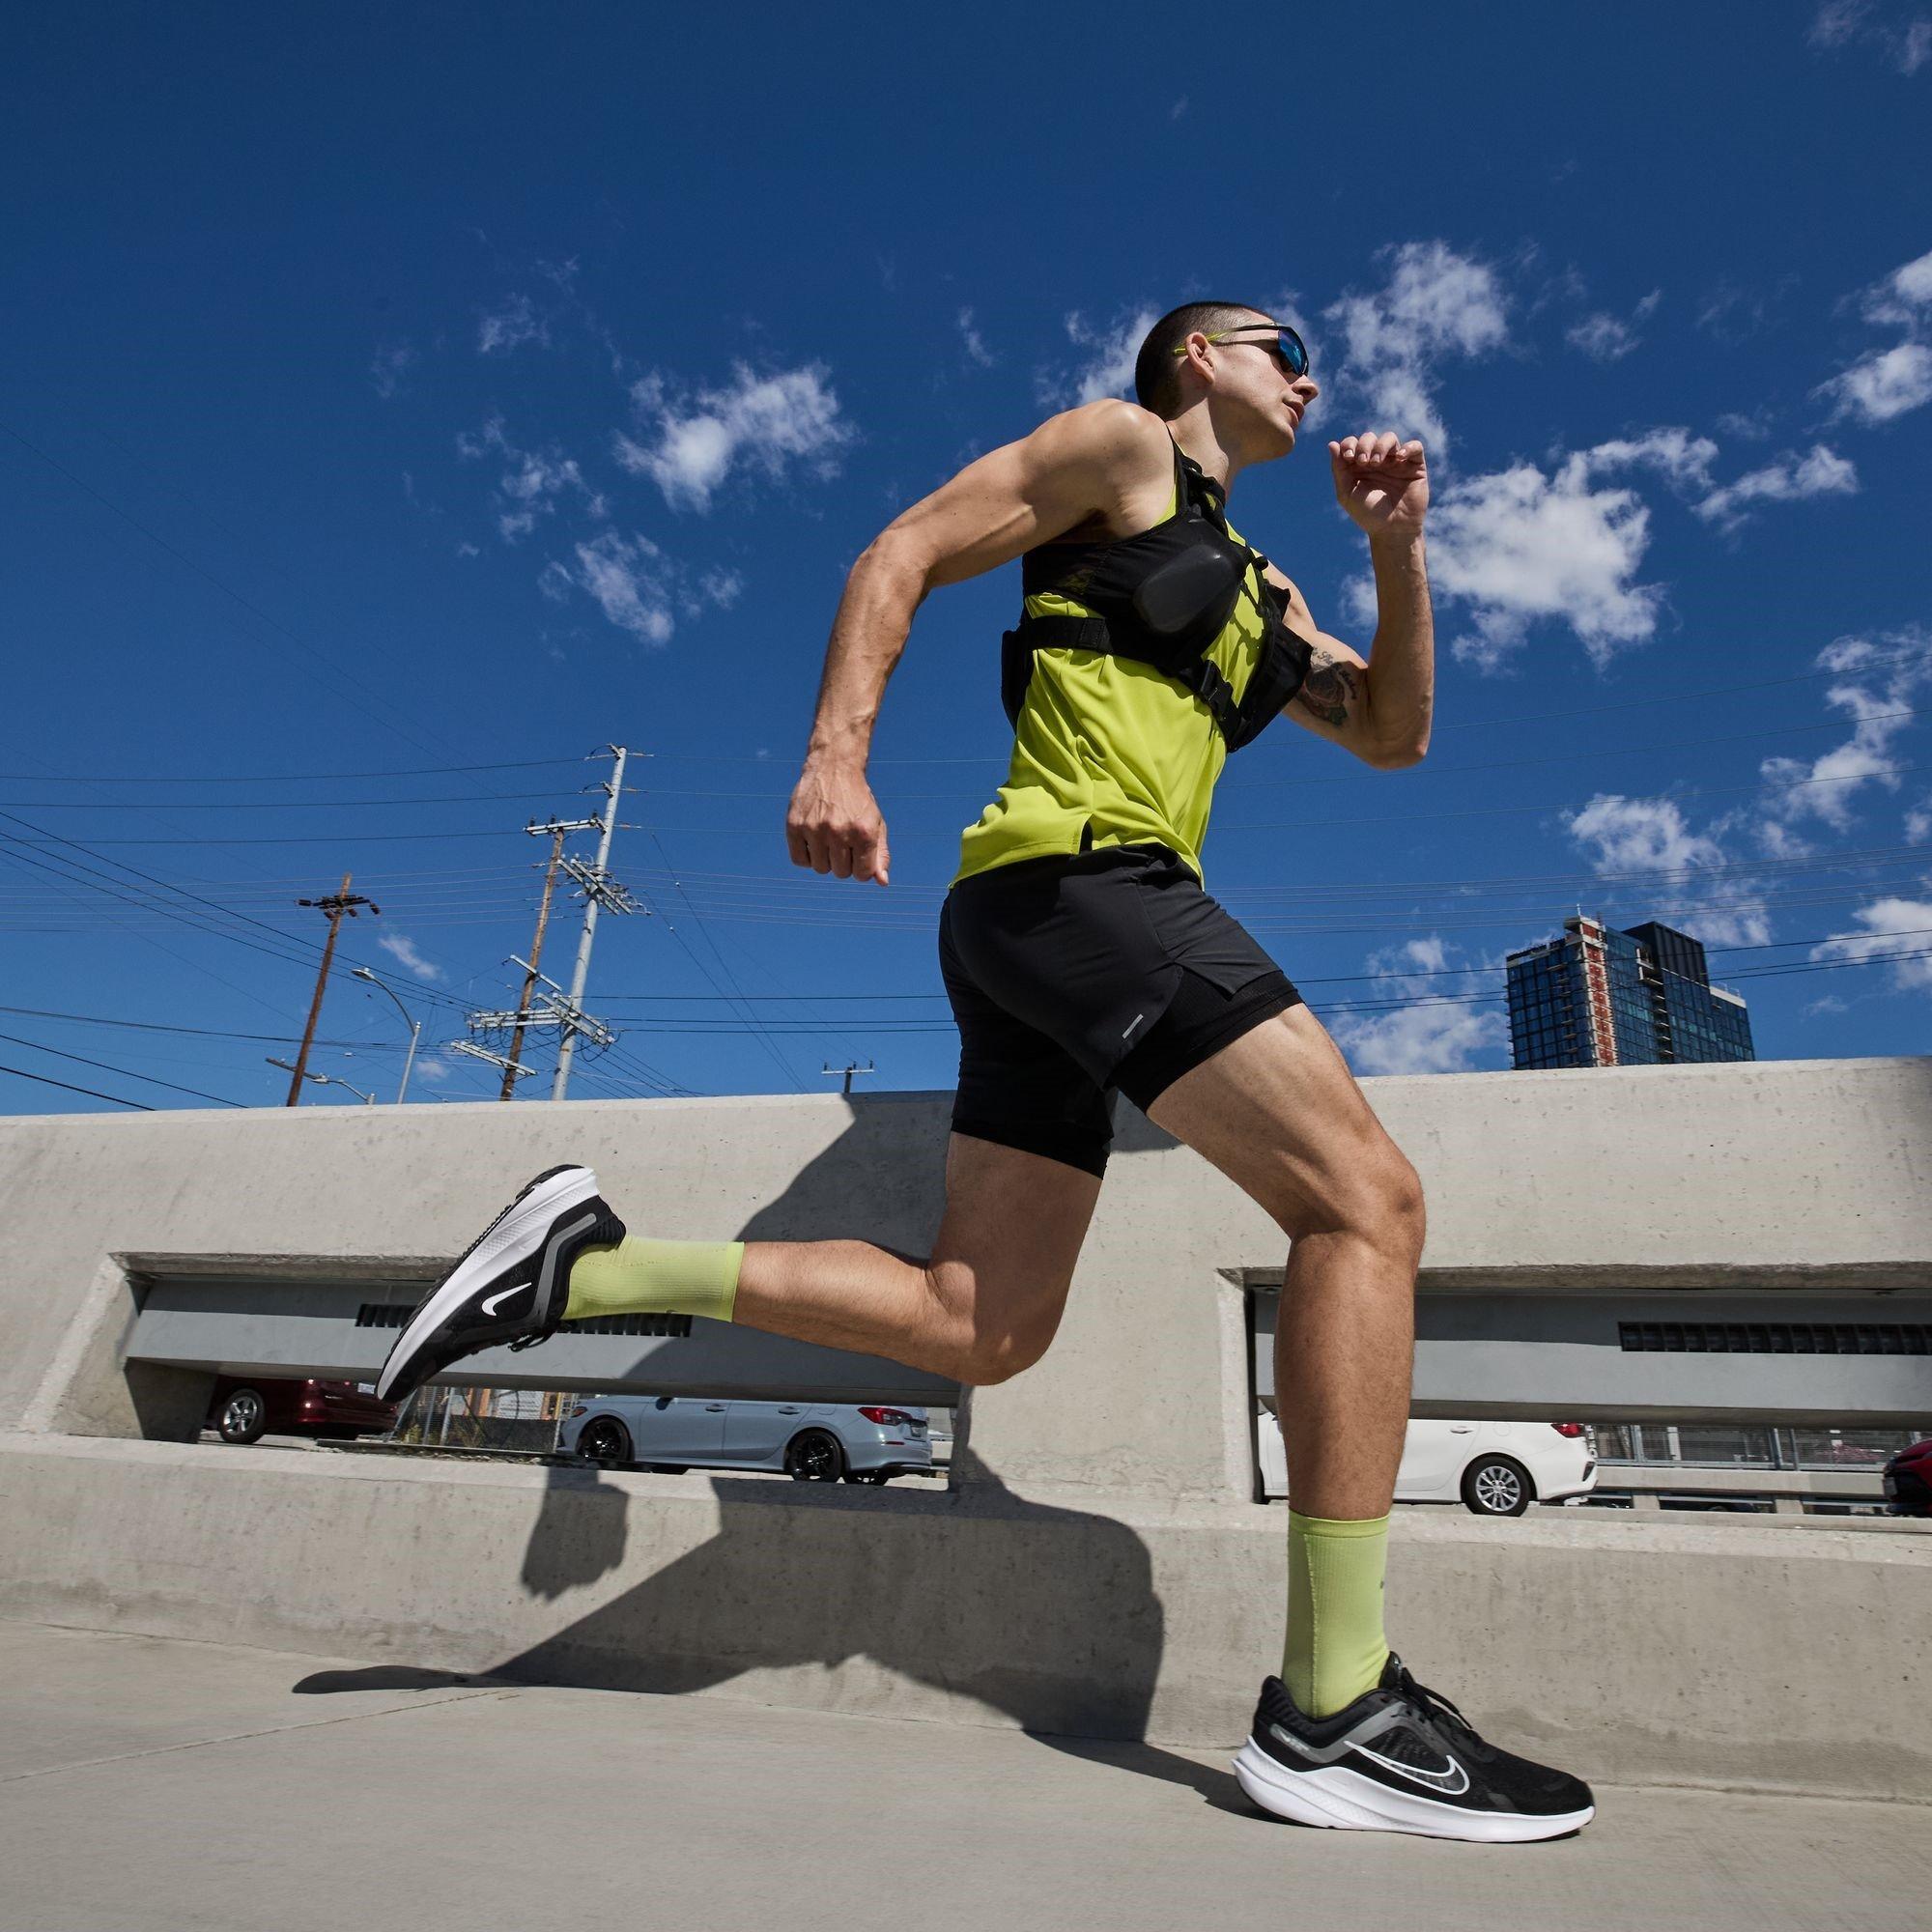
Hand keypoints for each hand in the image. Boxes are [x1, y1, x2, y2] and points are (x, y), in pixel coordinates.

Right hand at [786, 759, 890, 885]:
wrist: (833, 768)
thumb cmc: (857, 800)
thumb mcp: (875, 823)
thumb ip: (881, 854)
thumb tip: (882, 882)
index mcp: (863, 832)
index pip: (863, 875)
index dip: (862, 867)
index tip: (859, 854)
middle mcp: (839, 831)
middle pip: (841, 873)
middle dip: (844, 862)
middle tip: (843, 840)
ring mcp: (814, 828)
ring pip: (820, 869)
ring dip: (825, 859)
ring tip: (828, 838)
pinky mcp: (794, 825)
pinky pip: (799, 860)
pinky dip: (806, 856)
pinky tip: (812, 840)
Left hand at [1330, 432, 1427, 540]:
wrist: (1392, 530)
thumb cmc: (1368, 515)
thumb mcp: (1347, 493)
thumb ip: (1339, 469)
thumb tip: (1332, 444)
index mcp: (1359, 466)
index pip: (1352, 443)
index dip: (1349, 444)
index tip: (1348, 457)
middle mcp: (1377, 461)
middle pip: (1369, 437)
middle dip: (1364, 445)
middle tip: (1362, 461)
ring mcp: (1396, 462)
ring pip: (1390, 438)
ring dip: (1381, 445)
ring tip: (1377, 462)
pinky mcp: (1415, 466)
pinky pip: (1415, 446)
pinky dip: (1408, 447)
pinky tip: (1399, 458)